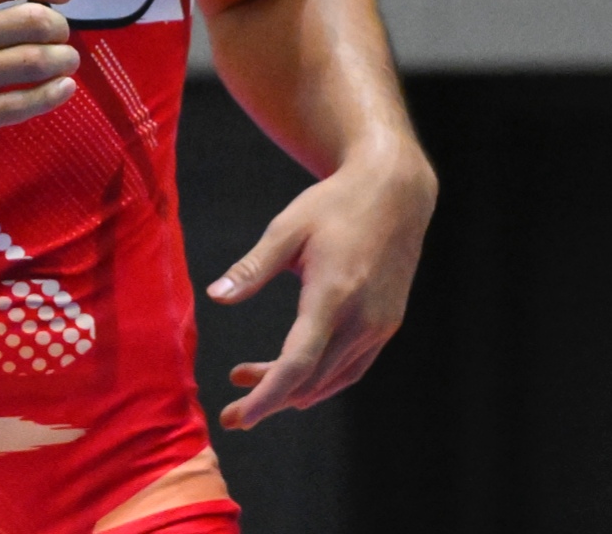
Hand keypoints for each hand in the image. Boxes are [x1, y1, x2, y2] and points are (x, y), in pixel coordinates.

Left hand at [208, 146, 435, 429]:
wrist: (395, 193)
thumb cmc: (334, 205)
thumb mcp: (287, 228)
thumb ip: (252, 268)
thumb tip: (216, 297)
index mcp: (333, 295)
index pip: (297, 363)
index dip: (266, 396)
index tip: (239, 418)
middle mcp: (362, 319)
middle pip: (311, 380)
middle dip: (269, 399)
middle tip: (231, 410)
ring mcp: (380, 325)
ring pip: (332, 379)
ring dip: (292, 389)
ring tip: (247, 379)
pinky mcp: (388, 323)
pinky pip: (352, 367)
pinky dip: (321, 380)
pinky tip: (294, 374)